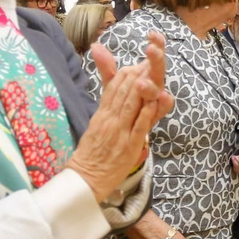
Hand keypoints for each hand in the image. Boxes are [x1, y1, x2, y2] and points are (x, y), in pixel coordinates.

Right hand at [70, 43, 171, 200]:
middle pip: (123, 92)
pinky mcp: (128, 147)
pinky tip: (154, 101)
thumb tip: (112, 91)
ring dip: (142, 88)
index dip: (126, 74)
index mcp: (101, 114)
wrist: (85, 178)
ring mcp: (119, 133)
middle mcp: (109, 120)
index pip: (113, 88)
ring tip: (151, 73)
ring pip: (131, 105)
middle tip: (148, 61)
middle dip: (136, 75)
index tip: (137, 63)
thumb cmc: (92, 153)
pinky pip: (138, 127)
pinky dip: (146, 113)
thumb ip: (106, 107)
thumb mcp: (96, 124)